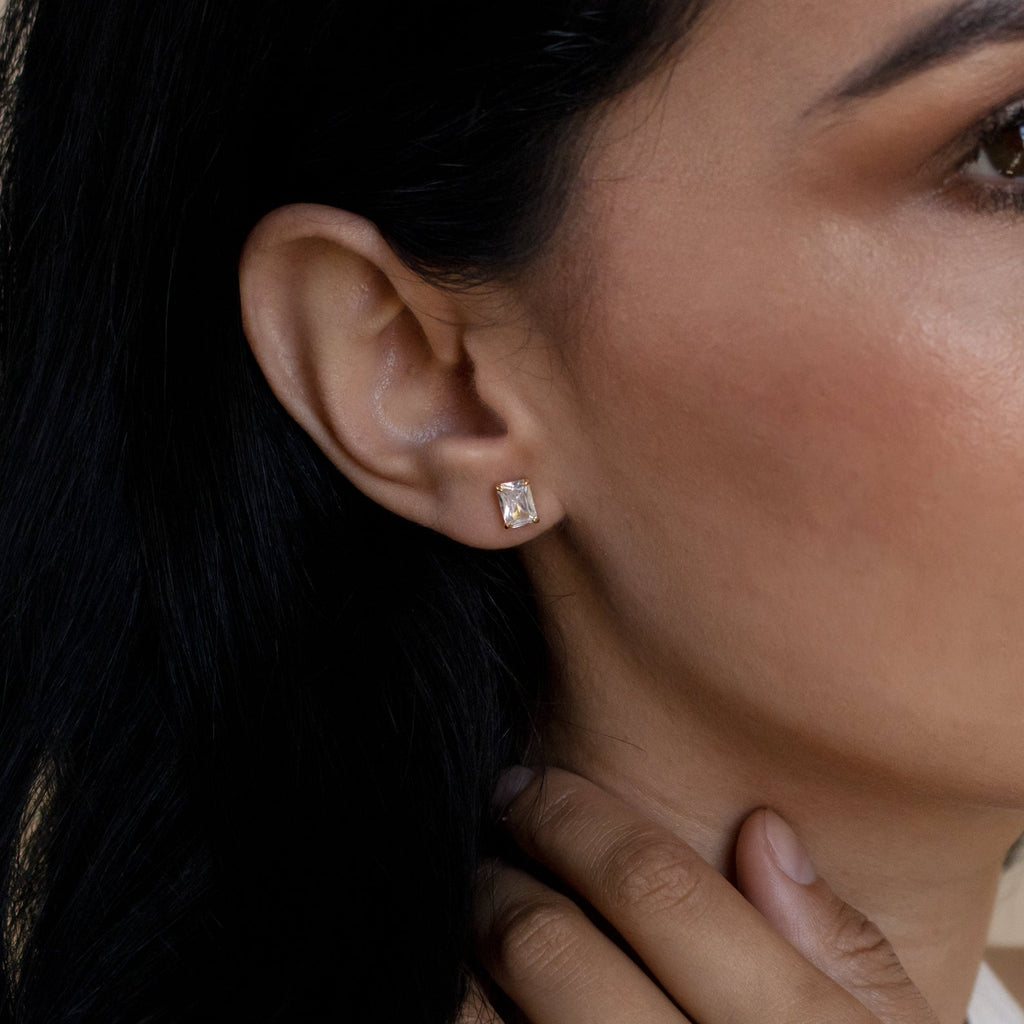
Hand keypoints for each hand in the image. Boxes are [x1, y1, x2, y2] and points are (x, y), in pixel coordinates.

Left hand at [470, 768, 938, 1023]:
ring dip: (473, 951)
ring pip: (485, 1016)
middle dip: (503, 877)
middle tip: (497, 851)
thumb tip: (761, 831)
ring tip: (488, 918)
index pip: (652, 888)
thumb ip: (848, 949)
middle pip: (547, 946)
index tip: (535, 787)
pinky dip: (476, 1012)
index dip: (575, 818)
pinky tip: (496, 996)